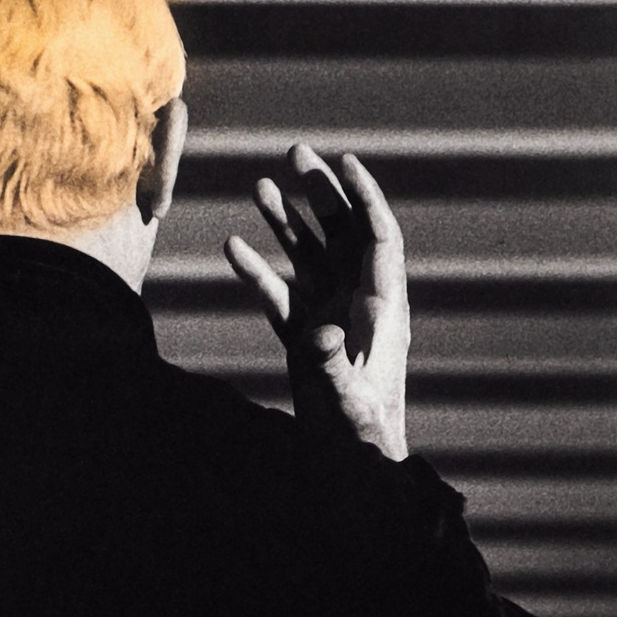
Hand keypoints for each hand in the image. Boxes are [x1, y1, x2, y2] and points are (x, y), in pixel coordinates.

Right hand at [224, 144, 409, 461]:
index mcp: (383, 308)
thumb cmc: (360, 432)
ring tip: (260, 187)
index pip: (378, 237)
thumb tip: (318, 335)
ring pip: (308, 257)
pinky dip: (258, 271)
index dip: (364, 196)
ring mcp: (328, 319)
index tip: (343, 161)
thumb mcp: (348, 397)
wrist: (351, 463)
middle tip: (296, 153)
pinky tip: (233, 247)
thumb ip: (332, 364)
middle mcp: (357, 305)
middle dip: (320, 194)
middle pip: (341, 235)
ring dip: (286, 223)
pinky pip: (279, 295)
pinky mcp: (303, 340)